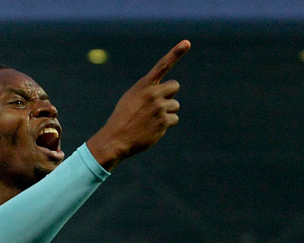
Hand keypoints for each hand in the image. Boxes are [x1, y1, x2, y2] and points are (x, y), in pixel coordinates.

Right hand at [87, 40, 189, 169]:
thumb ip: (148, 92)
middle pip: (174, 86)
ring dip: (166, 112)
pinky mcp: (164, 122)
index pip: (162, 65)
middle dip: (169, 94)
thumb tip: (169, 93)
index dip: (175, 53)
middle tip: (156, 105)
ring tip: (150, 120)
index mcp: (143, 86)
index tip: (187, 42)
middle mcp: (153, 94)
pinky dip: (166, 124)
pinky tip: (152, 128)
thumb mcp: (131, 99)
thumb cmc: (122, 118)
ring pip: (175, 105)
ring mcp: (159, 108)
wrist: (116, 139)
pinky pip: (174, 119)